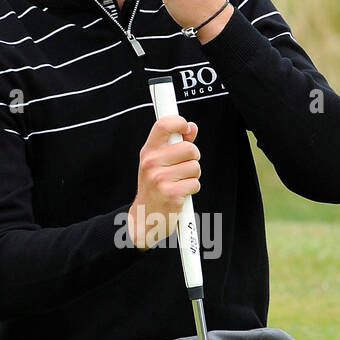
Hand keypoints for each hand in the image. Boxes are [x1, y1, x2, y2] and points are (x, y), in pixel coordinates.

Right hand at [128, 115, 199, 248]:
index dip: (179, 122)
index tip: (186, 128)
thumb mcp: (158, 163)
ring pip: (195, 167)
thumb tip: (191, 127)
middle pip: (189, 148)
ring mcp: (160, 179)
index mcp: (148, 152)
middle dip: (193, 158)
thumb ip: (175, 143)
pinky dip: (192, 189)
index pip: (163, 125)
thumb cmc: (154, 188)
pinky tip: (180, 193)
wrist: (144, 218)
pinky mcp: (171, 194)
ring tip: (179, 182)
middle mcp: (151, 163)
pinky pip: (195, 183)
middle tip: (183, 168)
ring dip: (192, 176)